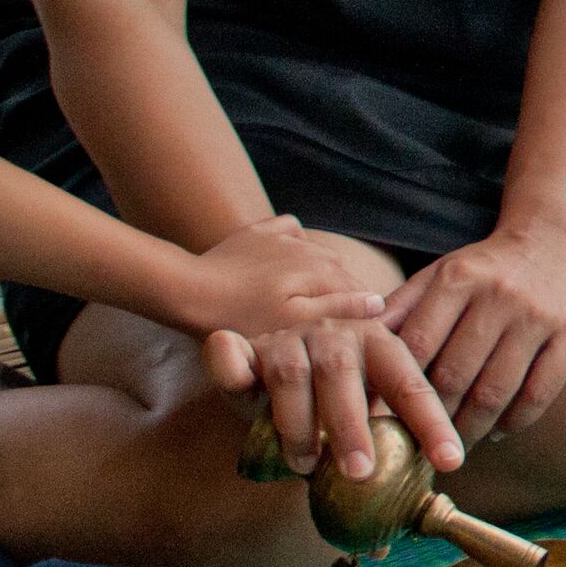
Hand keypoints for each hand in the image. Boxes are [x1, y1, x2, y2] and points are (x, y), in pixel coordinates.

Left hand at [179, 215, 388, 340]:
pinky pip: (290, 229)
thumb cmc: (240, 317)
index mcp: (322, 270)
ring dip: (323, 272)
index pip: (359, 291)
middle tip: (332, 323)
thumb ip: (338, 310)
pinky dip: (297, 243)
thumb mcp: (292, 323)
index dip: (362, 313)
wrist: (187, 290)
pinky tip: (289, 259)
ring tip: (312, 298)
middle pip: (341, 271)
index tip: (357, 336)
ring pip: (319, 252)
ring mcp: (282, 236)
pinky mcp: (258, 233)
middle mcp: (309, 247)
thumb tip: (377, 303)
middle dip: (344, 293)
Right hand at [203, 315, 463, 484]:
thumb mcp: (358, 426)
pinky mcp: (243, 349)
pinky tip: (241, 386)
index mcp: (379, 346)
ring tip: (306, 465)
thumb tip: (384, 545)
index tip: (451, 463)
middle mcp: (336, 336)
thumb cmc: (329, 402)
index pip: (411, 384)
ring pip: (291, 375)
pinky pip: (231, 355)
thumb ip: (374, 469)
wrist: (275, 358)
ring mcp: (287, 338)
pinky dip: (232, 371)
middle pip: (343, 374)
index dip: (431, 424)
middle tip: (358, 473)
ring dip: (298, 425)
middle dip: (351, 426)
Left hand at [386, 219, 565, 444]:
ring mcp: (538, 315)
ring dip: (470, 429)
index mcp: (458, 278)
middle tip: (418, 444)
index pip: (418, 347)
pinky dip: (513, 422)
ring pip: (496, 392)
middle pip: (456, 376)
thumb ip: (400, 310)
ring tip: (454, 445)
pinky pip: (538, 394)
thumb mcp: (438, 275)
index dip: (397, 389)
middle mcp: (499, 295)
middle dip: (433, 419)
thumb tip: (353, 352)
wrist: (553, 239)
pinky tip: (496, 431)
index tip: (384, 422)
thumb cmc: (482, 268)